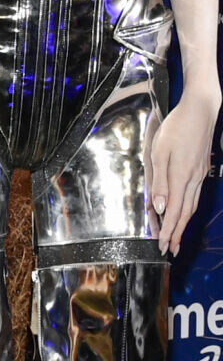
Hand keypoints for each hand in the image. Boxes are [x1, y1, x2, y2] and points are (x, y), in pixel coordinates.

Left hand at [147, 87, 219, 253]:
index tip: (162, 246)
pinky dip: (188, 208)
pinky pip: (195, 195)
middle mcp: (193, 180)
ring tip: (177, 237)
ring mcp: (200, 175)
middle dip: (177, 234)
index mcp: (181, 177)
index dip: (168, 231)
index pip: (173, 212)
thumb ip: (160, 182)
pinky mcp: (202, 169)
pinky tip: (184, 212)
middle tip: (171, 250)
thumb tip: (159, 208)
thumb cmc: (177, 128)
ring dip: (183, 224)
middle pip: (184, 213)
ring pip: (191, 206)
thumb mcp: (160, 153)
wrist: (201, 110)